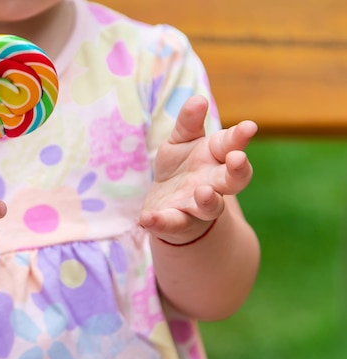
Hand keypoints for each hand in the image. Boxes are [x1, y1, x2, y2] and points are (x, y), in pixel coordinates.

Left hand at [139, 95, 256, 243]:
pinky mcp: (175, 222)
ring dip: (208, 201)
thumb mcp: (181, 141)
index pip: (231, 145)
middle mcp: (213, 184)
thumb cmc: (182, 168)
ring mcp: (195, 206)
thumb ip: (188, 123)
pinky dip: (159, 223)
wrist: (169, 206)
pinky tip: (146, 219)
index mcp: (215, 158)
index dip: (240, 136)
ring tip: (203, 192)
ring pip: (210, 207)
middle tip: (237, 159)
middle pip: (233, 180)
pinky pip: (171, 224)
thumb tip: (198, 99)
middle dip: (237, 170)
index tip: (248, 126)